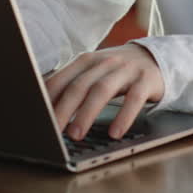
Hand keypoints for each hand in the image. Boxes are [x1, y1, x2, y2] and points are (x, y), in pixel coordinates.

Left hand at [45, 44, 164, 140]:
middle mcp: (104, 62)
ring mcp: (126, 70)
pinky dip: (123, 116)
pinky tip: (115, 133)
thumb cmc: (116, 71)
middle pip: (79, 85)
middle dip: (63, 109)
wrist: (155, 57)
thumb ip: (72, 84)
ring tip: (76, 135)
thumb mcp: (94, 72)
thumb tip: (44, 106)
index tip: (37, 117)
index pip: (62, 78)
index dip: (48, 98)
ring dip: (87, 113)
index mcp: (86, 60)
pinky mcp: (146, 80)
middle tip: (52, 131)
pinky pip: (134, 99)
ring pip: (102, 90)